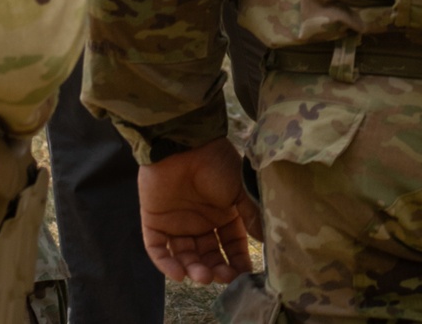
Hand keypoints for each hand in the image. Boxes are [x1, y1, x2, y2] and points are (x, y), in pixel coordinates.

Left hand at [137, 136, 262, 284]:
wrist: (182, 143)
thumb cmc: (215, 163)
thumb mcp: (239, 189)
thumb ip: (250, 215)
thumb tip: (267, 241)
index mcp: (221, 214)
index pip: (231, 247)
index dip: (237, 263)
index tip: (243, 277)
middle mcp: (199, 221)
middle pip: (208, 256)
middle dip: (215, 270)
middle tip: (221, 277)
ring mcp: (176, 222)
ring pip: (185, 256)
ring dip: (193, 270)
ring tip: (202, 275)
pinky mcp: (154, 220)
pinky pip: (157, 248)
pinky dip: (165, 264)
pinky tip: (179, 274)